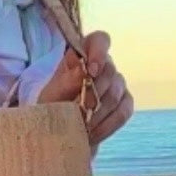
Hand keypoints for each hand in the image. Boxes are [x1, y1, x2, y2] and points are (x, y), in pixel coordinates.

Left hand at [37, 30, 133, 147]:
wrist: (57, 134)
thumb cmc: (50, 109)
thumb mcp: (50, 97)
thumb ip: (65, 83)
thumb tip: (84, 71)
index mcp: (81, 56)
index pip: (99, 40)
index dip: (99, 52)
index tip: (91, 71)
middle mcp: (101, 66)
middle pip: (110, 70)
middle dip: (95, 92)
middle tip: (80, 110)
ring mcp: (115, 84)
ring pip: (117, 92)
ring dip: (99, 112)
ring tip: (82, 127)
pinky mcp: (124, 104)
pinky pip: (124, 111)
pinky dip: (108, 125)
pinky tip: (93, 134)